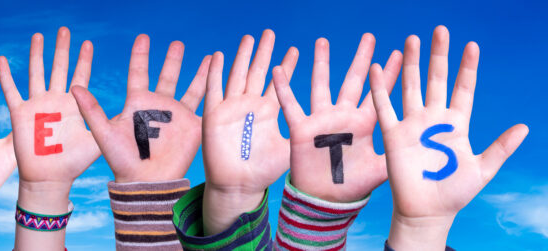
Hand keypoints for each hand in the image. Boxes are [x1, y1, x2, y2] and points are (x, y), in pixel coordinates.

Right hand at [0, 27, 99, 250]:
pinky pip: (11, 91)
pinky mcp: (20, 114)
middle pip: (58, 68)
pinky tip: (1, 59)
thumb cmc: (73, 163)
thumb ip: (107, 121)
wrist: (49, 180)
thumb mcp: (96, 139)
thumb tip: (132, 111)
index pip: (80, 76)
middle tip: (64, 30)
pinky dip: (5, 76)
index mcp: (73, 105)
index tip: (87, 42)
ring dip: (36, 55)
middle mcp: (55, 101)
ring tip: (38, 36)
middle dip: (61, 49)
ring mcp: (37, 105)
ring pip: (36, 73)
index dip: (83, 60)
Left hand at [72, 34, 209, 182]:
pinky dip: (214, 90)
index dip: (140, 55)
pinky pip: (205, 105)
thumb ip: (92, 109)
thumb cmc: (122, 160)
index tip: (144, 37)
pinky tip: (222, 78)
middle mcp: (158, 106)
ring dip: (200, 72)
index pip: (139, 72)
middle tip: (178, 42)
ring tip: (211, 56)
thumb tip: (74, 87)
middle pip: (167, 76)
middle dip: (173, 60)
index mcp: (137, 103)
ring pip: (191, 88)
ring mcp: (177, 116)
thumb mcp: (104, 133)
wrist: (147, 183)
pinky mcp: (192, 127)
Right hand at [200, 30, 294, 234]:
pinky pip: (214, 89)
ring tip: (248, 38)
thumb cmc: (263, 172)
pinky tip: (217, 56)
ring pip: (237, 75)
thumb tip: (334, 129)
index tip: (296, 49)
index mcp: (268, 112)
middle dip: (265, 52)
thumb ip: (304, 134)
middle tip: (270, 32)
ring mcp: (232, 108)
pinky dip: (214, 73)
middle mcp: (250, 106)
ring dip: (241, 56)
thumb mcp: (290, 148)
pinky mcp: (215, 115)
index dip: (287, 66)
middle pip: (258, 72)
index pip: (279, 83)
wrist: (238, 185)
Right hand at [277, 34, 397, 202]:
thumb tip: (424, 150)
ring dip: (321, 64)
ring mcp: (322, 121)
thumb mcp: (381, 171)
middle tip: (369, 37)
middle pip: (353, 81)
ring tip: (322, 42)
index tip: (399, 53)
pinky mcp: (301, 129)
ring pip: (321, 85)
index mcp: (364, 125)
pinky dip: (284, 88)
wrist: (324, 202)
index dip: (389, 75)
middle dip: (361, 59)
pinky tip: (279, 69)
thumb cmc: (352, 188)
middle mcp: (344, 117)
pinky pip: (290, 105)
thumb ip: (397, 155)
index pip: (379, 94)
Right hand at [370, 26, 528, 249]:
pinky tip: (378, 69)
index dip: (467, 68)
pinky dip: (381, 89)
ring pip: (411, 87)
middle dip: (438, 56)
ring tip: (410, 40)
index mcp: (456, 125)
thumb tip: (524, 127)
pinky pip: (385, 108)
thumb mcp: (482, 169)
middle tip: (440, 31)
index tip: (471, 46)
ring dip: (410, 64)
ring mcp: (412, 125)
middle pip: (436, 80)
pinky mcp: (393, 135)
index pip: (463, 89)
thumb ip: (500, 147)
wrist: (427, 211)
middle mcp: (434, 120)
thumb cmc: (454, 193)